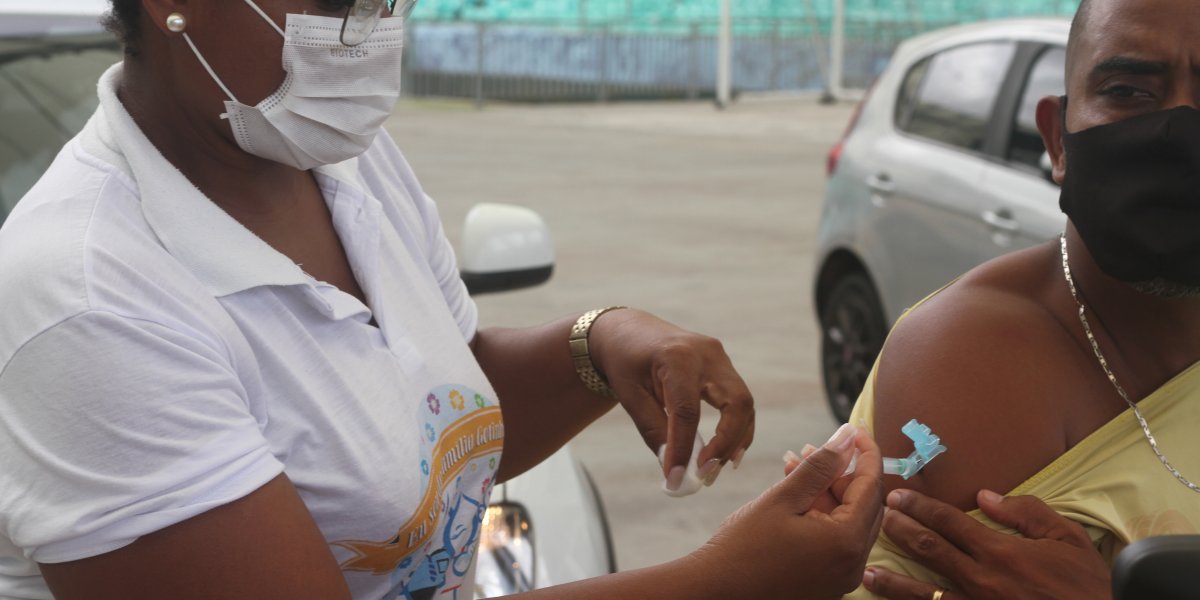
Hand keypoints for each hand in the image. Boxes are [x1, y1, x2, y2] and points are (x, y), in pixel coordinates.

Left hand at [588, 309, 753, 484]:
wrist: (627, 331)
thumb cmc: (624, 363)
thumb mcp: (630, 396)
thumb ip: (653, 431)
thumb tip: (674, 470)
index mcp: (676, 357)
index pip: (687, 411)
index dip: (684, 448)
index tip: (676, 478)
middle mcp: (705, 353)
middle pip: (736, 403)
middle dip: (726, 444)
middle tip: (706, 475)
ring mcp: (719, 357)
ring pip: (744, 403)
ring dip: (734, 441)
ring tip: (713, 471)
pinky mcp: (723, 365)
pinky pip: (740, 400)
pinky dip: (737, 428)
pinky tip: (727, 454)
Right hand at [687, 425, 884, 598]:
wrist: (714, 591)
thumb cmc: (742, 548)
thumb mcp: (782, 499)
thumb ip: (820, 466)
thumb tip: (848, 436)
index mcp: (846, 543)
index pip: (871, 487)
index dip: (865, 453)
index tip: (855, 429)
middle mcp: (852, 565)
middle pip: (864, 505)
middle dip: (843, 472)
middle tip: (815, 448)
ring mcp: (840, 578)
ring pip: (848, 522)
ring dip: (827, 492)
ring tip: (795, 465)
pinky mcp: (826, 583)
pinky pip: (835, 541)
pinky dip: (821, 515)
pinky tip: (795, 494)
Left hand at [863, 489, 1110, 599]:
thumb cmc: (1087, 583)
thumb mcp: (1066, 537)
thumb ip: (1025, 512)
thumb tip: (985, 495)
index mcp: (1000, 552)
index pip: (948, 522)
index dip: (919, 507)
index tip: (897, 496)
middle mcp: (982, 580)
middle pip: (928, 551)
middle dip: (899, 531)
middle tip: (876, 517)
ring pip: (924, 594)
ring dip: (893, 581)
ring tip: (868, 571)